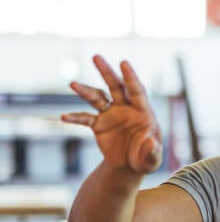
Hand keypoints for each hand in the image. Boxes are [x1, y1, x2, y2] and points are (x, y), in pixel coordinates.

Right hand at [61, 55, 161, 173]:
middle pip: (116, 86)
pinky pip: (85, 118)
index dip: (131, 77)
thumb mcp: (152, 159)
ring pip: (97, 98)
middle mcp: (126, 108)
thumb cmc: (146, 158)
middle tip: (96, 57)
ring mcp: (111, 114)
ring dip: (85, 91)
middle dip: (107, 72)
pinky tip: (64, 117)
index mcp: (143, 111)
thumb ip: (152, 151)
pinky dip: (75, 117)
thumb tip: (151, 143)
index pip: (137, 91)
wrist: (131, 165)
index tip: (124, 63)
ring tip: (73, 84)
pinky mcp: (99, 125)